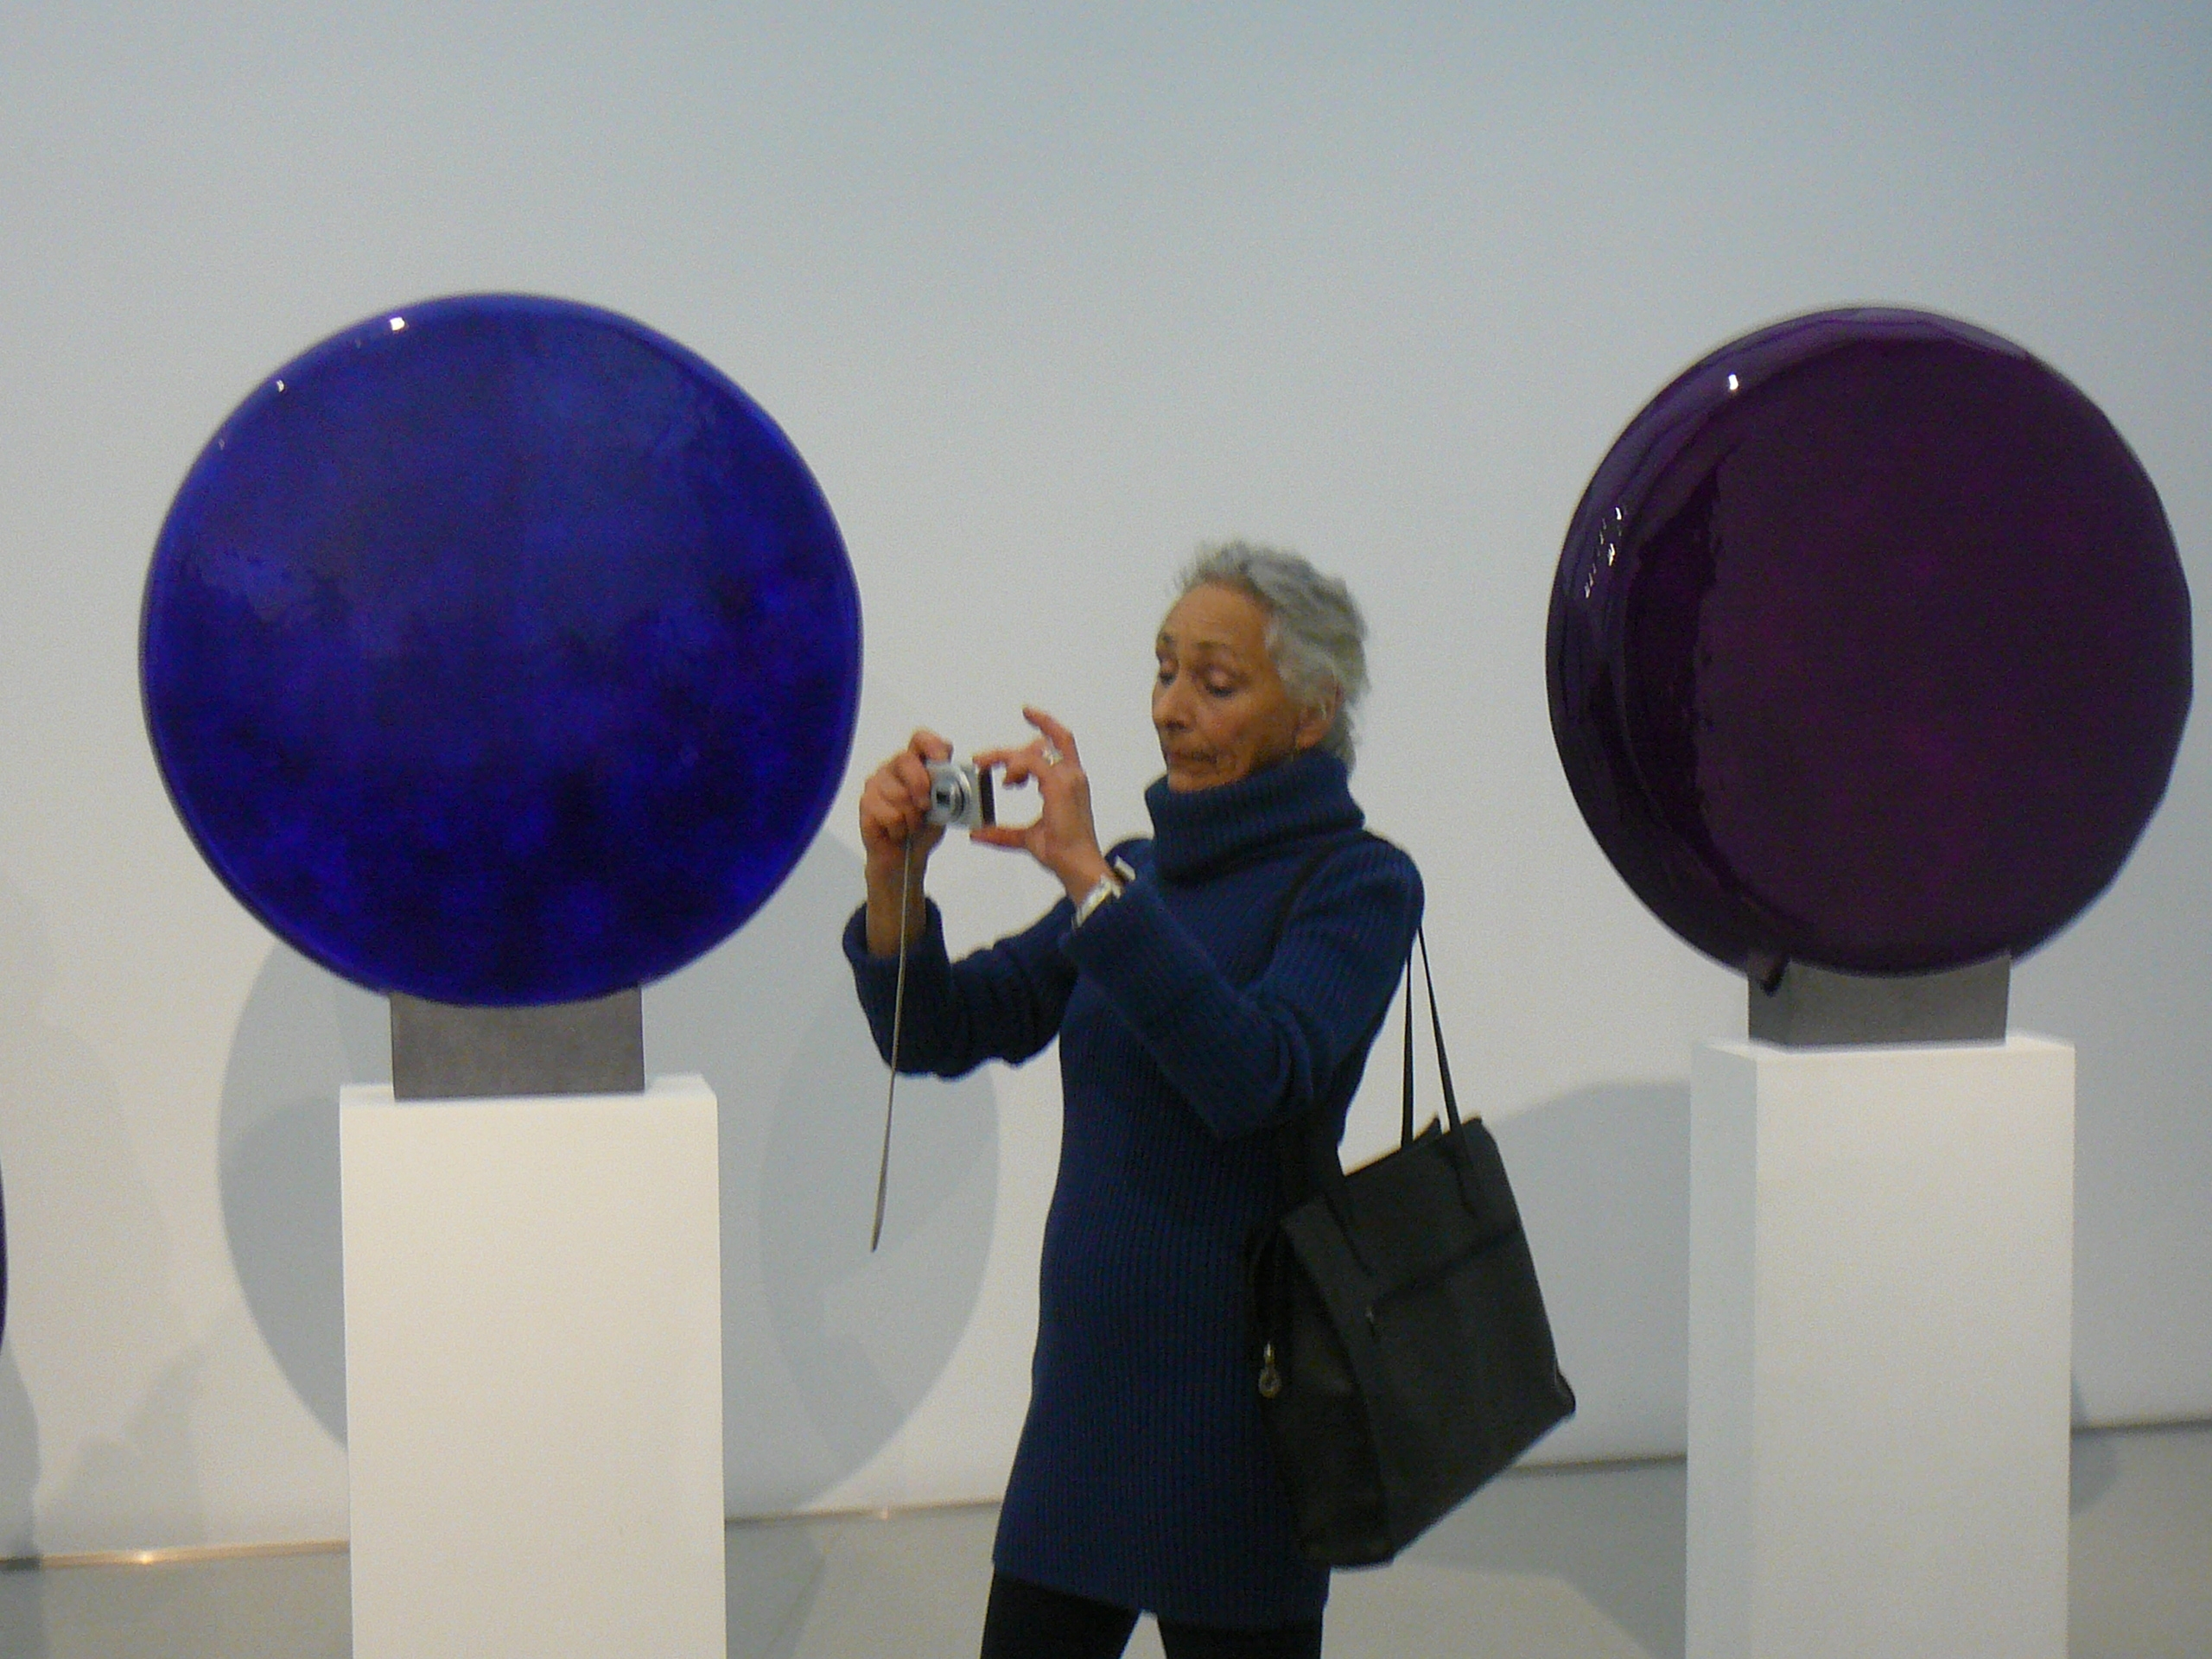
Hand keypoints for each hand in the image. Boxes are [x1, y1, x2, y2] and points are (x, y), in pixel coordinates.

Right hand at [860, 729, 950, 955]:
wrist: (905, 857)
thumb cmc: (924, 828)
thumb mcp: (946, 809)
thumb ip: (949, 793)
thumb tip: (952, 785)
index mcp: (916, 763)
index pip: (921, 739)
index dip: (931, 745)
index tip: (942, 760)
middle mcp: (893, 767)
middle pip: (905, 760)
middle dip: (921, 785)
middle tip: (926, 806)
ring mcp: (876, 783)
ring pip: (899, 793)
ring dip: (912, 817)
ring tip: (911, 825)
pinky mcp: (865, 802)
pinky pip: (889, 814)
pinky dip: (900, 829)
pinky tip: (897, 832)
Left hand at [972, 707, 1111, 903]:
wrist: (1076, 865)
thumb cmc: (1062, 852)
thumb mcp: (1026, 838)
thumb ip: (1003, 832)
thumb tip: (978, 832)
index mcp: (1069, 783)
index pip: (1060, 743)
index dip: (1045, 725)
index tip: (1027, 713)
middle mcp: (1072, 776)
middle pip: (1046, 741)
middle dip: (1011, 746)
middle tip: (983, 758)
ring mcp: (1068, 779)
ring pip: (1033, 751)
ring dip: (1006, 756)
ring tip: (985, 766)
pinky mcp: (1059, 785)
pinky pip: (1031, 762)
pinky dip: (1014, 767)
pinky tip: (1004, 780)